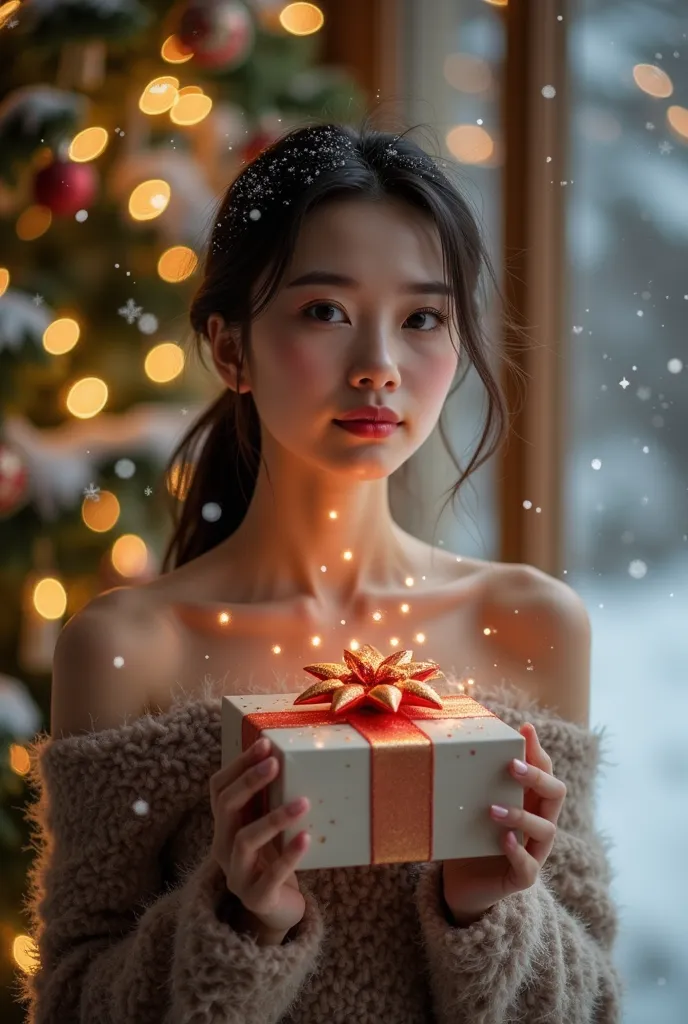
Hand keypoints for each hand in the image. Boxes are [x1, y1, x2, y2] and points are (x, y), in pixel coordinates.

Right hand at [209, 737, 310, 937]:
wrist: (277, 910)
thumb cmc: (273, 859)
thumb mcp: (267, 828)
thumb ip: (268, 801)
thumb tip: (291, 756)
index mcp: (225, 826)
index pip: (219, 788)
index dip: (238, 765)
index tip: (265, 744)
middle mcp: (223, 847)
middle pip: (226, 808)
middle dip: (249, 782)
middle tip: (276, 764)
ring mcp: (236, 875)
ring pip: (245, 840)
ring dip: (274, 818)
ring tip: (303, 802)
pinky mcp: (256, 898)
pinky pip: (270, 876)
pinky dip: (289, 856)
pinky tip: (306, 838)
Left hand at [441, 722, 566, 923]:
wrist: (463, 882)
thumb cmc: (471, 835)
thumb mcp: (473, 803)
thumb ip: (476, 779)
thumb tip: (463, 741)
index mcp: (531, 801)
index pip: (545, 771)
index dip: (538, 751)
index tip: (524, 730)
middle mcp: (539, 823)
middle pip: (556, 794)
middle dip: (537, 777)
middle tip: (512, 766)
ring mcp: (535, 851)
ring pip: (546, 829)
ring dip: (521, 815)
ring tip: (494, 808)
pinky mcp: (523, 877)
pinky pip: (529, 865)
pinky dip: (518, 851)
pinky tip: (503, 839)